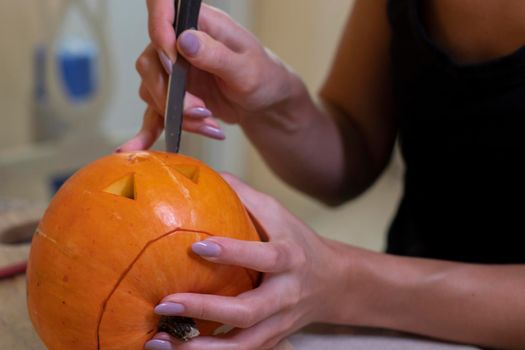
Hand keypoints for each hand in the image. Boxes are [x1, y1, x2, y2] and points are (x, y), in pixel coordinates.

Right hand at [118, 2, 297, 151]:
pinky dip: (149, 130)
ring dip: (178, 115)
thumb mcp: (246, 68)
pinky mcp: (173, 96)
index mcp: (200, 24)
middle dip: (172, 94)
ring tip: (209, 124)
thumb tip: (184, 41)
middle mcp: (180, 44)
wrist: (265, 103)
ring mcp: (174, 71)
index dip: (159, 31)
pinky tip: (141, 145)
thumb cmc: (263, 77)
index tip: (172, 61)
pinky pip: (153, 112)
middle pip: (151, 63)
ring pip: (153, 92)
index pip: (163, 10)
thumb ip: (217, 54)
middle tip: (201, 110)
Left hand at [144, 174, 345, 349]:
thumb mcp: (280, 214)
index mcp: (290, 259)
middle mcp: (285, 296)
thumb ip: (245, 197)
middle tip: (165, 303)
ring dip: (200, 349)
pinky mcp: (271, 341)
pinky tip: (176, 349)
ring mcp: (278, 324)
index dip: (234, 253)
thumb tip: (207, 174)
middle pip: (248, 311)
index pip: (264, 257)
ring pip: (242, 345)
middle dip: (206, 309)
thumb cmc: (299, 242)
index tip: (197, 246)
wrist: (332, 283)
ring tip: (159, 341)